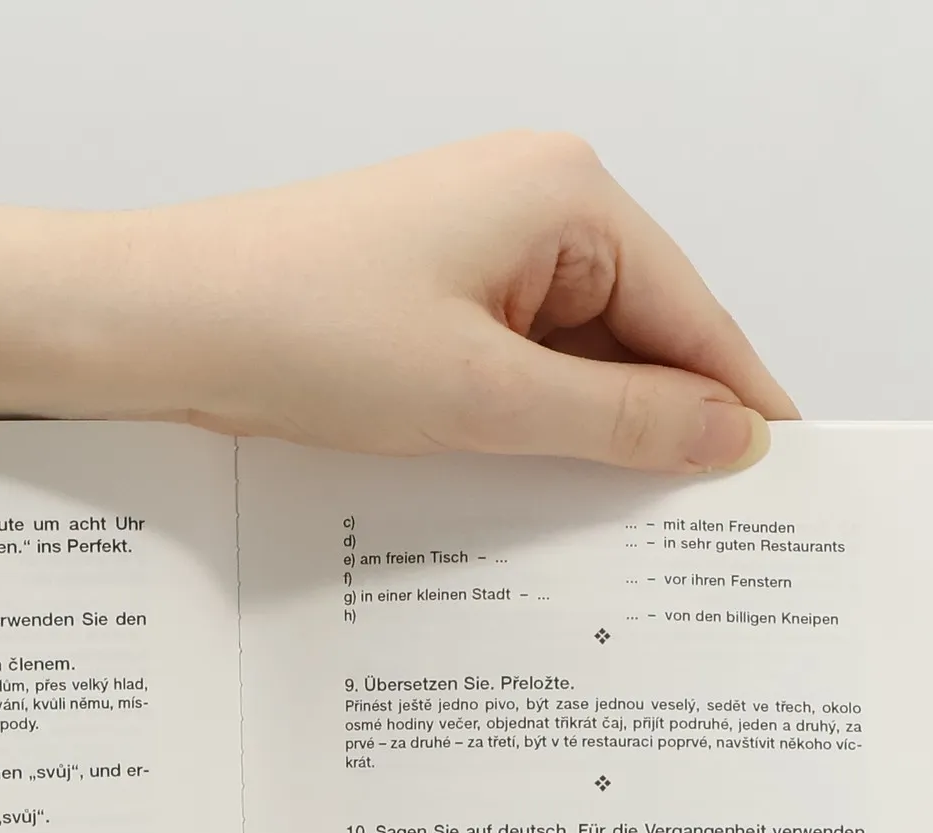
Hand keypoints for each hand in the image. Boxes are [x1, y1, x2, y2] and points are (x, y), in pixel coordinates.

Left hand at [112, 131, 796, 471]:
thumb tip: (730, 435)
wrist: (156, 322)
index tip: (776, 490)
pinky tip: (527, 486)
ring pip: (574, 359)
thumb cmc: (297, 327)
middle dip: (657, 429)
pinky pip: (513, 364)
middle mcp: (532, 203)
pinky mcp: (431, 291)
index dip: (737, 408)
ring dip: (584, 435)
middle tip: (691, 538)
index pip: (695, 316)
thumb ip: (622, 419)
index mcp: (567, 195)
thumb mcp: (484, 396)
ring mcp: (477, 248)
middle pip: (642, 336)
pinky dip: (526, 424)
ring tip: (605, 527)